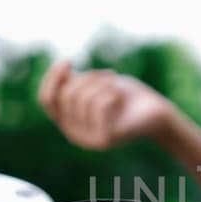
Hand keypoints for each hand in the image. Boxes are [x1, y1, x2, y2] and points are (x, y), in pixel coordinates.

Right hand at [36, 60, 173, 149]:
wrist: (155, 111)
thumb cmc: (125, 95)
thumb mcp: (95, 83)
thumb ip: (74, 80)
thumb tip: (58, 73)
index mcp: (67, 121)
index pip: (46, 99)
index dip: (53, 77)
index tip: (69, 61)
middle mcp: (73, 135)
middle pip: (66, 95)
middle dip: (88, 77)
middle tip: (109, 75)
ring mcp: (87, 140)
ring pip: (82, 98)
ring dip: (102, 83)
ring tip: (116, 85)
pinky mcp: (104, 140)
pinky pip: (98, 105)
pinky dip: (111, 93)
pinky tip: (121, 98)